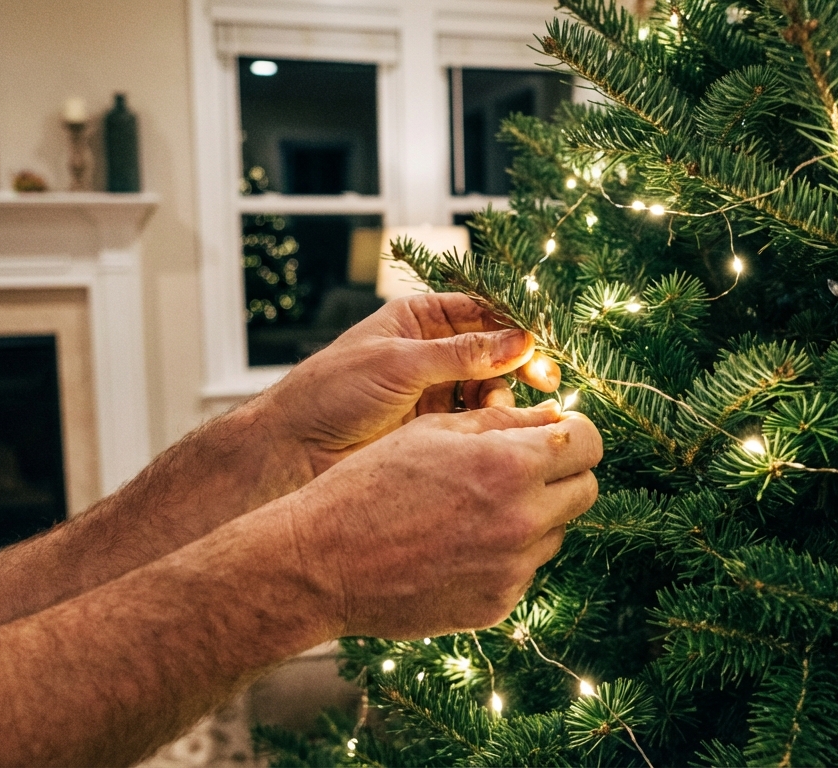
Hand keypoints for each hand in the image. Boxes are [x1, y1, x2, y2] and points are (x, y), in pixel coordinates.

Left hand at [262, 293, 562, 475]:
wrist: (292, 449)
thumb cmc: (332, 392)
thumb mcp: (401, 363)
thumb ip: (463, 354)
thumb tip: (520, 341)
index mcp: (417, 319)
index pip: (480, 310)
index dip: (514, 324)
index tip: (542, 342)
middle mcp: (430, 351)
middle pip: (493, 349)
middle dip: (519, 363)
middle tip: (545, 381)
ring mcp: (433, 390)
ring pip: (489, 386)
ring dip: (503, 396)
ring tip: (501, 411)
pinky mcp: (434, 428)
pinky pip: (475, 420)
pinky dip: (490, 424)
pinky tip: (495, 430)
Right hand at [291, 403, 602, 638]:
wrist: (320, 564)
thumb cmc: (368, 486)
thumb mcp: (432, 432)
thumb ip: (503, 423)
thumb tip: (554, 417)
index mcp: (510, 465)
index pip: (588, 442)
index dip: (576, 433)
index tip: (558, 433)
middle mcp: (522, 519)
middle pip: (586, 490)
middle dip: (563, 474)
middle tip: (525, 468)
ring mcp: (513, 569)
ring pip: (556, 532)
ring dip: (534, 516)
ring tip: (476, 509)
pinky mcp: (497, 604)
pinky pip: (524, 570)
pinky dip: (505, 555)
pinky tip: (458, 545)